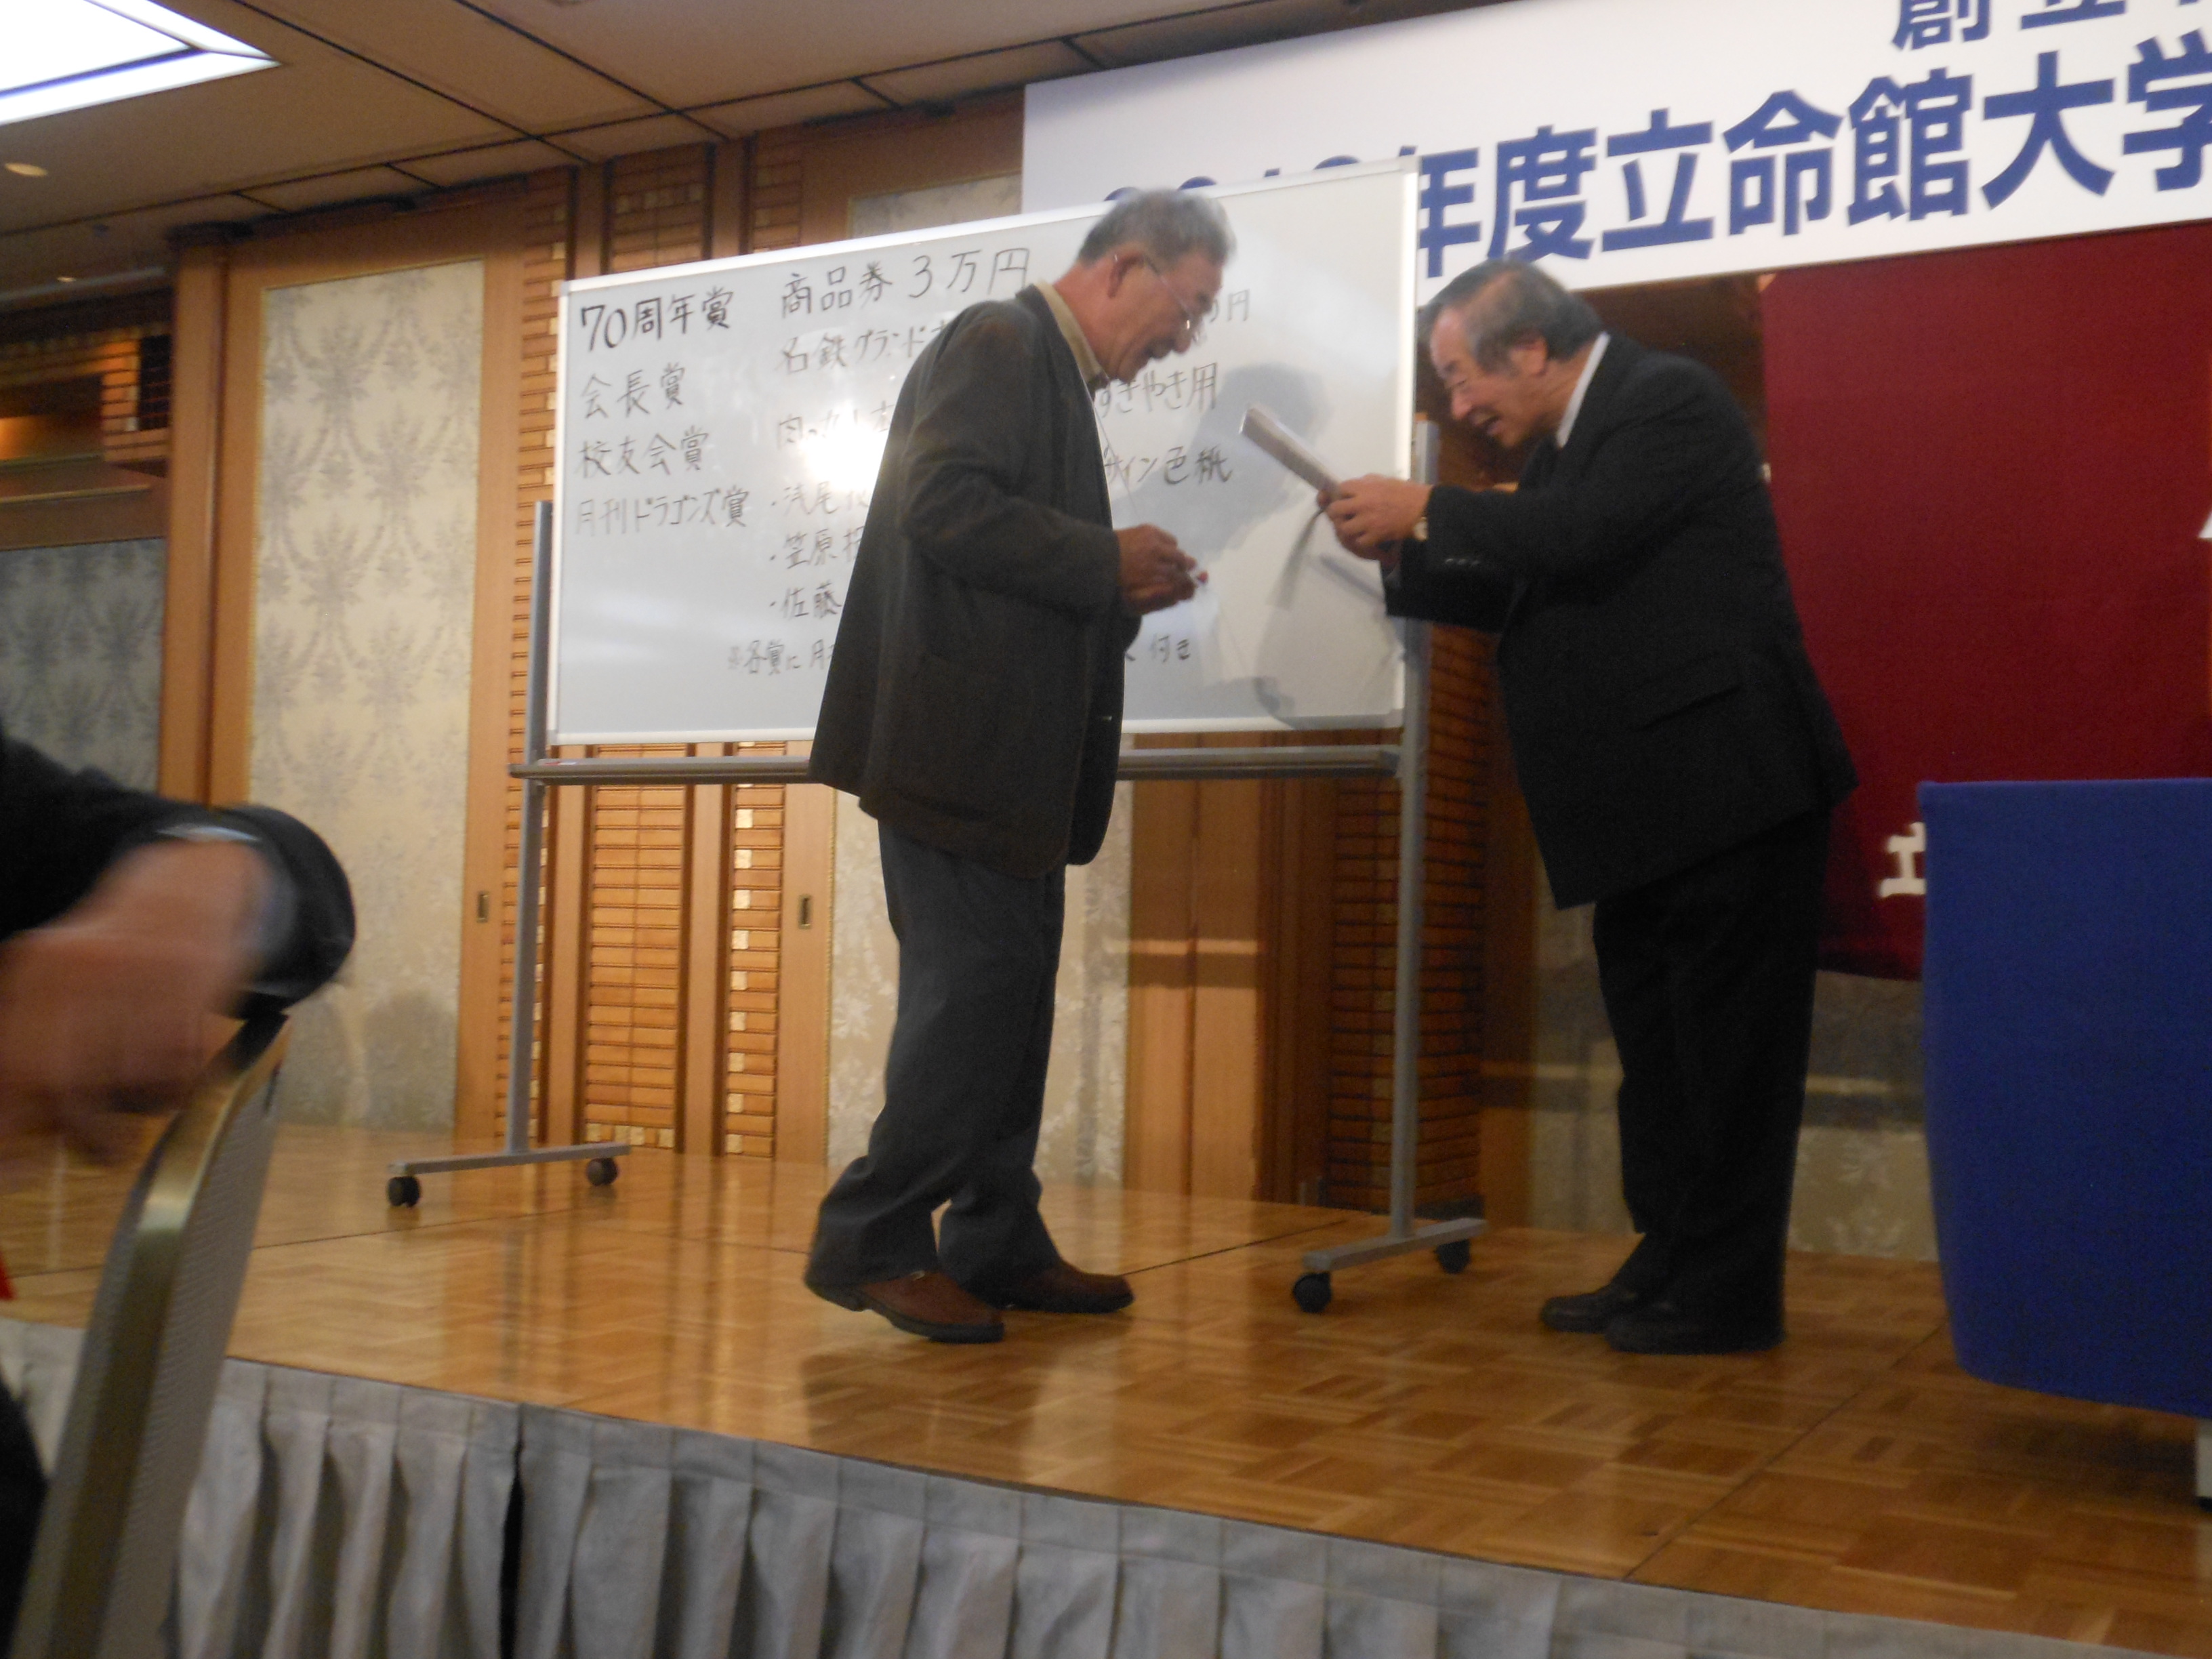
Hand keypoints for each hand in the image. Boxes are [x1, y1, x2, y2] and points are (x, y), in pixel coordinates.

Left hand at [0, 840, 264, 1167]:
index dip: (12, 1127)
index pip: (16, 1065)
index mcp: (45, 967)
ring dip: (140, 1107)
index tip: (17, 1169)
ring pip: (132, 1079)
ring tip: (145, 1096)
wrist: (195, 885)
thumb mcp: (64, 975)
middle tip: (101, 1149)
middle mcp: (88, 968)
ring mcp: (146, 974)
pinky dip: (178, 1084)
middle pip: (67, 1081)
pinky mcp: (198, 984)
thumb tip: (18, 1129)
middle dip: (83, 1131)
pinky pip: (182, 1064)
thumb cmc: (124, 950)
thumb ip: (34, 1040)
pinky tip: (176, 1067)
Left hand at [1117, 523, 1201, 615]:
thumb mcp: (1134, 604)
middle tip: (1191, 577)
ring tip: (1177, 563)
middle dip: (1188, 574)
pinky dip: (1171, 546)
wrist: (1095, 560)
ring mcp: (1154, 545)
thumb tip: (1179, 599)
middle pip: (1183, 569)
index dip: (1189, 587)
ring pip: (1179, 554)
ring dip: (1180, 560)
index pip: (1181, 585)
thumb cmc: (1114, 586)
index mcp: (1153, 582)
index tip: (1192, 590)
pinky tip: (1164, 551)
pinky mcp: (1149, 531)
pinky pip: (1171, 540)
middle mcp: (1157, 562)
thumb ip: (1158, 602)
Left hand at [1324, 477, 1431, 560]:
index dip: (1341, 494)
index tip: (1345, 498)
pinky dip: (1360, 541)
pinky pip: (1358, 541)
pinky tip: (1365, 537)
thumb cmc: (1406, 492)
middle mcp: (1362, 503)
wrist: (1423, 508)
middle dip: (1336, 513)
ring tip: (1352, 528)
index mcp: (1365, 487)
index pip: (1341, 488)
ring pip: (1343, 528)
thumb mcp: (1384, 480)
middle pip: (1335, 509)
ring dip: (1346, 529)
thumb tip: (1354, 486)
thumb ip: (1367, 483)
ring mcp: (1367, 521)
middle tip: (1342, 515)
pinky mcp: (1375, 535)